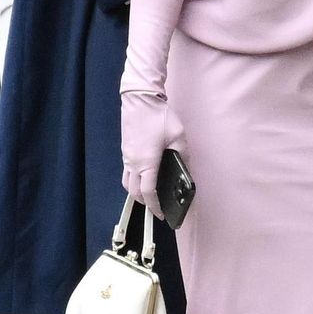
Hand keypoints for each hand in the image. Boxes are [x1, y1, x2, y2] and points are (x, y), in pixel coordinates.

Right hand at [121, 91, 186, 218]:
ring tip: (150, 194)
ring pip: (127, 184)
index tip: (162, 214)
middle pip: (135, 192)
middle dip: (146, 203)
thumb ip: (183, 155)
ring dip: (137, 193)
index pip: (148, 193)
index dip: (155, 206)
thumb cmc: (159, 117)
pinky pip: (126, 173)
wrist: (139, 99)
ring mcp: (126, 157)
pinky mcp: (125, 150)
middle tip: (157, 206)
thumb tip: (187, 170)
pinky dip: (133, 180)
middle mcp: (133, 163)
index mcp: (146, 163)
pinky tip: (144, 175)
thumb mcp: (178, 136)